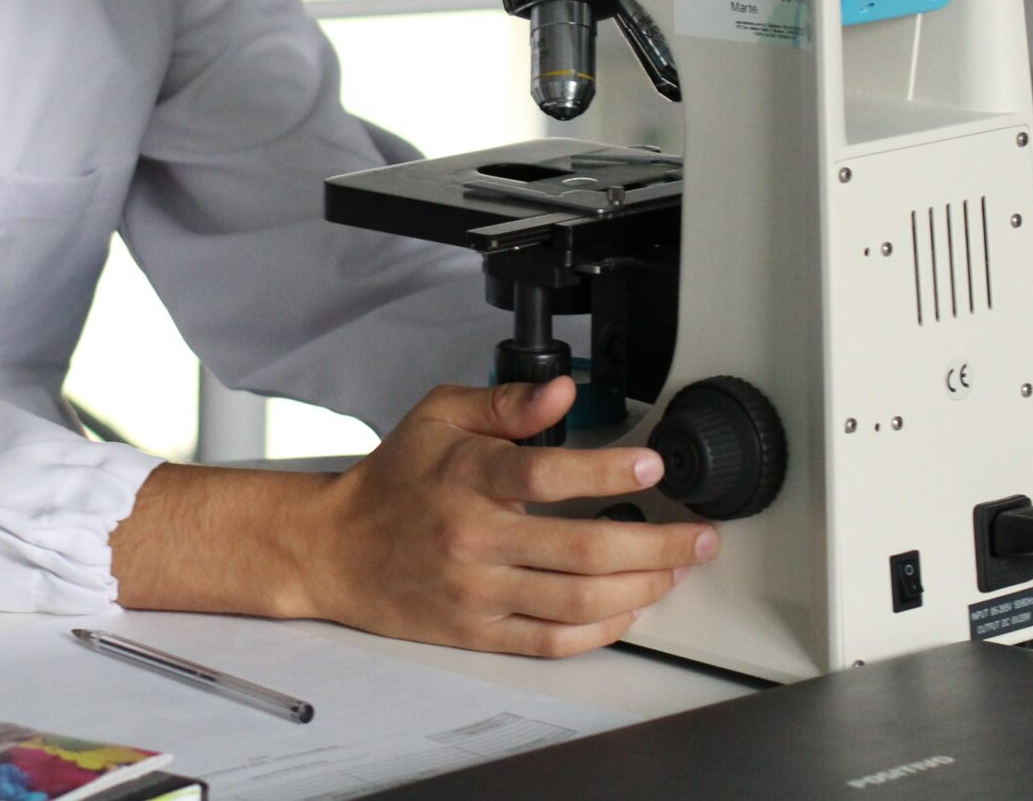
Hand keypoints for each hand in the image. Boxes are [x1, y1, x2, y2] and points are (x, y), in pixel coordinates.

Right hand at [295, 377, 716, 656]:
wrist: (335, 549)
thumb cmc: (392, 481)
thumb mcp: (438, 417)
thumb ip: (505, 402)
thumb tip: (563, 392)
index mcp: (467, 477)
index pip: (545, 475)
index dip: (606, 469)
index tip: (651, 464)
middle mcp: (475, 537)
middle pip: (582, 549)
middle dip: (657, 544)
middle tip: (697, 536)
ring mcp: (478, 591)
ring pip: (577, 600)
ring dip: (642, 588)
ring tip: (675, 571)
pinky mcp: (477, 632)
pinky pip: (552, 641)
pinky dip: (601, 629)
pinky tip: (629, 608)